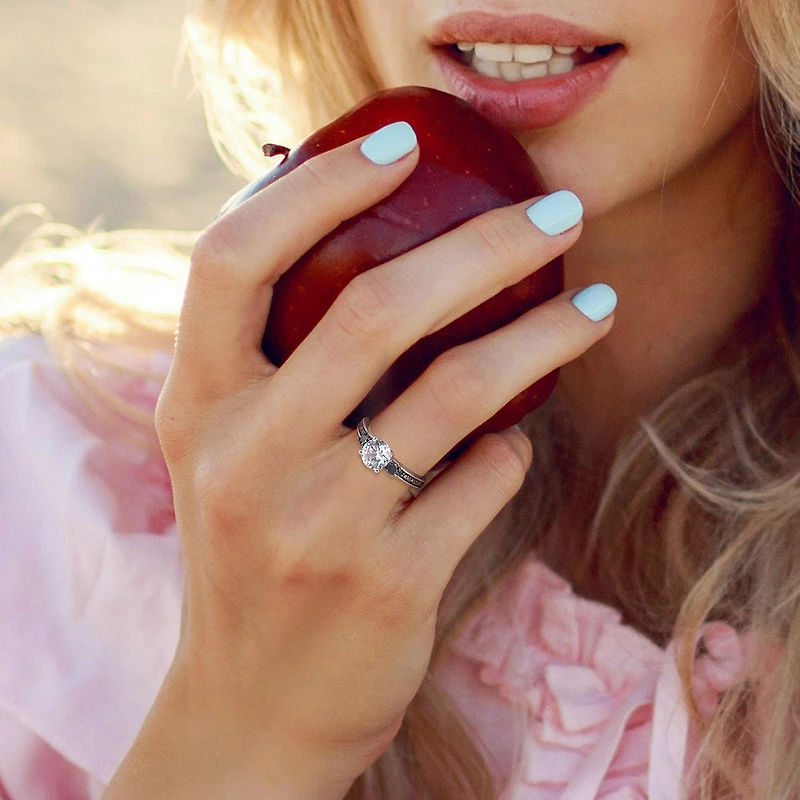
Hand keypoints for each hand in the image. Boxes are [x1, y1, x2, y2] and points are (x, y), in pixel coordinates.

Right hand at [113, 129, 613, 795]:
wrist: (251, 706)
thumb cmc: (251, 554)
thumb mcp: (230, 452)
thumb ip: (275, 364)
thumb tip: (388, 257)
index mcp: (196, 405)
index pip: (232, 260)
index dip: (316, 187)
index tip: (401, 142)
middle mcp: (244, 456)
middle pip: (375, 309)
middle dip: (487, 245)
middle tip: (562, 212)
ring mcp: (315, 524)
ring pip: (460, 392)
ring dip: (547, 336)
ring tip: (599, 302)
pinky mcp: (386, 582)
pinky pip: (486, 477)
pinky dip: (513, 446)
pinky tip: (509, 447)